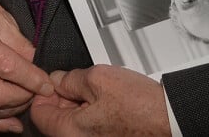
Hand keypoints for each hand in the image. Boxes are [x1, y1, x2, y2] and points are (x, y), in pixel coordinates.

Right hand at [0, 0, 53, 132]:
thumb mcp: (0, 14)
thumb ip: (19, 44)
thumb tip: (36, 70)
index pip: (5, 66)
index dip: (31, 79)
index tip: (47, 85)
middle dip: (22, 98)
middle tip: (35, 92)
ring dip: (10, 111)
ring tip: (24, 101)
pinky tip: (10, 121)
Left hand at [30, 65, 170, 135]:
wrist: (171, 120)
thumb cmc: (141, 107)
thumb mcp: (98, 78)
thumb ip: (69, 78)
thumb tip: (56, 80)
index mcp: (69, 132)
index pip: (37, 111)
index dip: (44, 90)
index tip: (55, 80)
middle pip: (54, 118)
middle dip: (63, 97)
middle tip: (80, 83)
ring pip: (71, 121)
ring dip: (78, 104)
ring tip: (98, 93)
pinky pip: (88, 128)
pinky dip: (91, 113)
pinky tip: (106, 103)